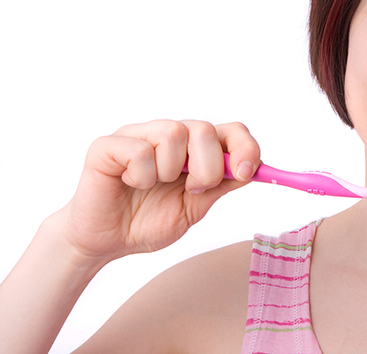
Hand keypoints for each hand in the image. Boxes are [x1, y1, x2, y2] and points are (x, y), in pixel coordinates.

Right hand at [54, 120, 259, 263]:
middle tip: (191, 190)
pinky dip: (141, 177)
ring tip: (153, 187)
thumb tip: (255, 169)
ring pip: (173, 134)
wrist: (106, 242)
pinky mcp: (108, 145)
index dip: (245, 147)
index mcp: (194, 148)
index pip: (231, 130)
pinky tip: (130, 185)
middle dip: (207, 168)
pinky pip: (139, 150)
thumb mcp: (196, 207)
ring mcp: (138, 135)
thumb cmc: (147, 221)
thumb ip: (222, 185)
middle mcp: (168, 133)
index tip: (245, 173)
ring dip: (169, 173)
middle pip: (204, 129)